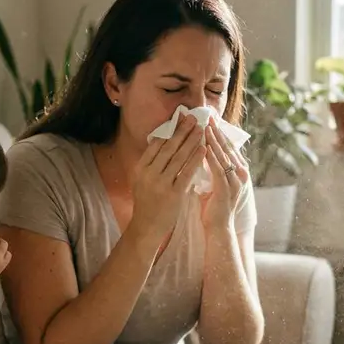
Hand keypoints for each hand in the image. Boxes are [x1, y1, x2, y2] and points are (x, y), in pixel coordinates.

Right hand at [131, 113, 207, 242]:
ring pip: (179, 157)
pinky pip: (187, 173)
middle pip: (169, 147)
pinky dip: (195, 159)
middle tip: (193, 117)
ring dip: (191, 141)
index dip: (170, 129)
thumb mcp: (142, 180)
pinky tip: (203, 149)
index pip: (156, 144)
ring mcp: (161, 184)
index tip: (180, 118)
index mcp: (140, 168)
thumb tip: (164, 141)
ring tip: (201, 129)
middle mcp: (149, 174)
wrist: (147, 227)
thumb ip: (152, 163)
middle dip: (182, 130)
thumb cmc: (147, 202)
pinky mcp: (173, 194)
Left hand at [200, 124, 249, 231]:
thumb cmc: (213, 208)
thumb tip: (201, 154)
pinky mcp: (227, 189)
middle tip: (208, 116)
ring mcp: (236, 181)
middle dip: (217, 131)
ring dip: (214, 140)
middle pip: (228, 147)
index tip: (210, 120)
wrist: (219, 229)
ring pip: (224, 155)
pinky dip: (212, 157)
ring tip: (206, 126)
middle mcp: (240, 174)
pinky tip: (205, 147)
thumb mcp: (213, 183)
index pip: (228, 147)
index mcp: (237, 171)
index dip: (219, 133)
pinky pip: (219, 169)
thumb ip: (211, 170)